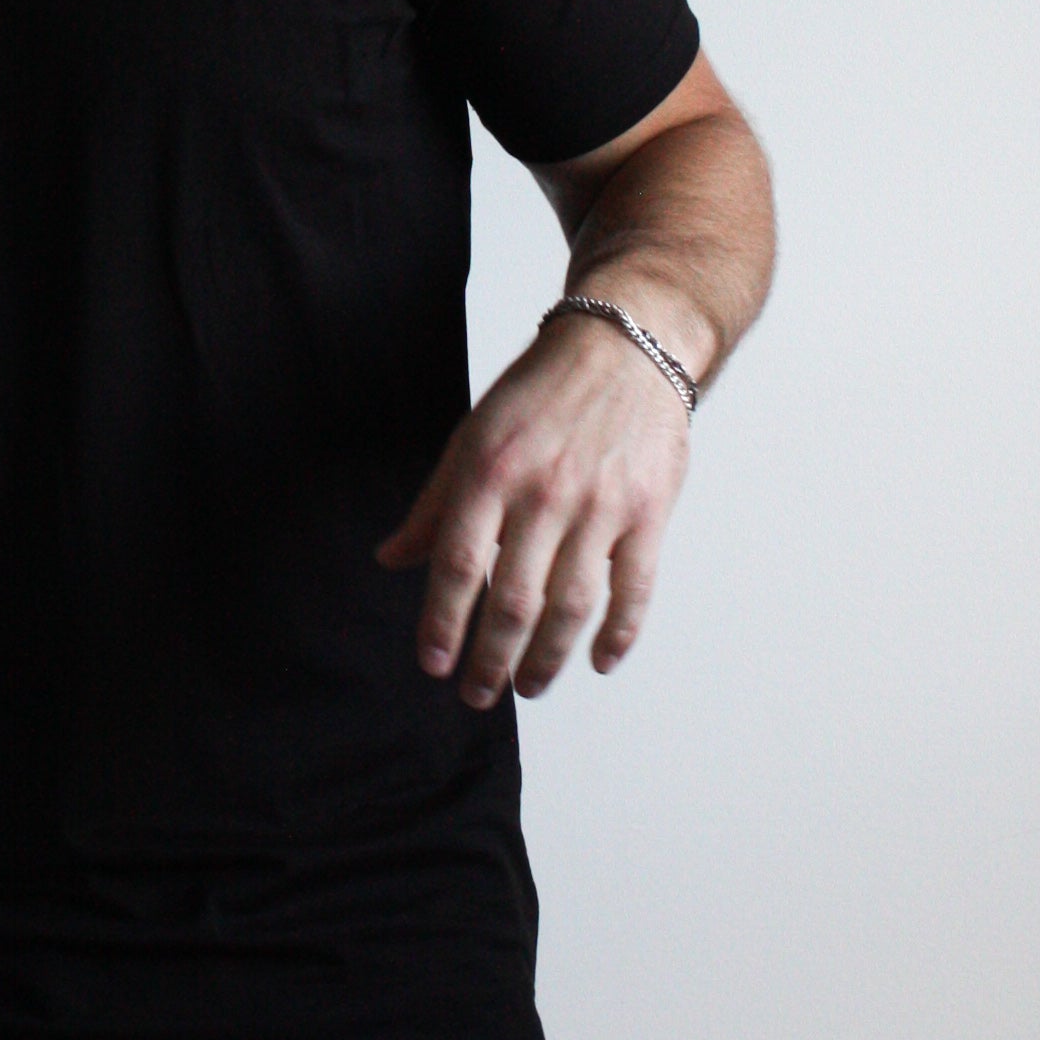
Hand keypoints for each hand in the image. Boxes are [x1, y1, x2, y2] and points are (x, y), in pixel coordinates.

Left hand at [375, 313, 691, 704]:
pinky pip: (633, 589)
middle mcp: (544, 492)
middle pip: (512, 600)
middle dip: (490, 659)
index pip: (457, 565)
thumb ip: (434, 505)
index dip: (442, 623)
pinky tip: (598, 661)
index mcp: (491, 471)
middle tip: (478, 694)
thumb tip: (392, 558)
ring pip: (570, 606)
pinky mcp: (647, 512)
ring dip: (547, 659)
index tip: (433, 664)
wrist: (624, 345)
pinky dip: (618, 633)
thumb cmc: (541, 392)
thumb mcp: (472, 436)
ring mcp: (600, 506)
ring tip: (528, 686)